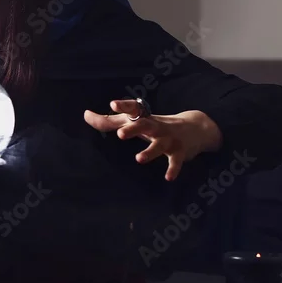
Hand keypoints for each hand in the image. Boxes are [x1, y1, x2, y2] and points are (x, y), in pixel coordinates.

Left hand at [83, 100, 222, 180]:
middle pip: (145, 124)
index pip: (134, 109)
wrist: (196, 128)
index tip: (112, 104)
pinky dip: (174, 169)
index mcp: (144, 118)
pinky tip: (168, 177)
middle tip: (120, 135)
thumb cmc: (155, 125)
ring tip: (139, 159)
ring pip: (159, 144)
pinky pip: (177, 161)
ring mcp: (169, 139)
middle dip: (134, 129)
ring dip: (150, 151)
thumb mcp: (135, 122)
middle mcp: (156, 127)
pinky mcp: (180, 152)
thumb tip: (85, 115)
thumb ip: (109, 121)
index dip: (124, 106)